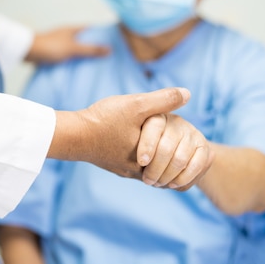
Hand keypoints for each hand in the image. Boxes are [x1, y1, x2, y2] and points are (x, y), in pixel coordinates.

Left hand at [25, 26, 109, 63]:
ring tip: (95, 63)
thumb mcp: (73, 49)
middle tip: (106, 55)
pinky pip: (68, 54)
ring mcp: (60, 42)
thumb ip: (90, 50)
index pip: (91, 29)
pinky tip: (78, 67)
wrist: (28, 51)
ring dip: (83, 53)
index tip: (112, 41)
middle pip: (84, 39)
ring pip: (76, 47)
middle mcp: (67, 33)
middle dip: (93, 45)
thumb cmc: (51, 47)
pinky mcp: (54, 50)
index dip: (101, 34)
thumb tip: (110, 49)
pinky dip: (74, 59)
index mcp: (73, 29)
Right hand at [50, 88, 190, 178]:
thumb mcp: (137, 105)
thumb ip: (163, 99)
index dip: (186, 152)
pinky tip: (140, 143)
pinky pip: (133, 166)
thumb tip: (188, 93)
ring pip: (148, 168)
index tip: (194, 145)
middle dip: (173, 158)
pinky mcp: (111, 165)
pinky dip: (141, 158)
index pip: (175, 162)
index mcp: (147, 160)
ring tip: (165, 143)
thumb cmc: (104, 120)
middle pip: (163, 169)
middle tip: (185, 147)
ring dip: (157, 157)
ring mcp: (122, 170)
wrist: (70, 134)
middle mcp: (136, 171)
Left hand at [138, 114, 213, 190]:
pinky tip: (172, 184)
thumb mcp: (135, 145)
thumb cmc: (146, 150)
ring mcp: (192, 133)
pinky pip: (195, 166)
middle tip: (147, 180)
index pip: (154, 127)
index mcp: (157, 116)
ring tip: (157, 183)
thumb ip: (132, 149)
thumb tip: (133, 165)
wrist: (173, 153)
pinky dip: (182, 179)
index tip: (141, 162)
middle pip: (166, 148)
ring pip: (180, 159)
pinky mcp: (204, 147)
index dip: (147, 146)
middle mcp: (176, 122)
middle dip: (155, 169)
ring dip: (167, 176)